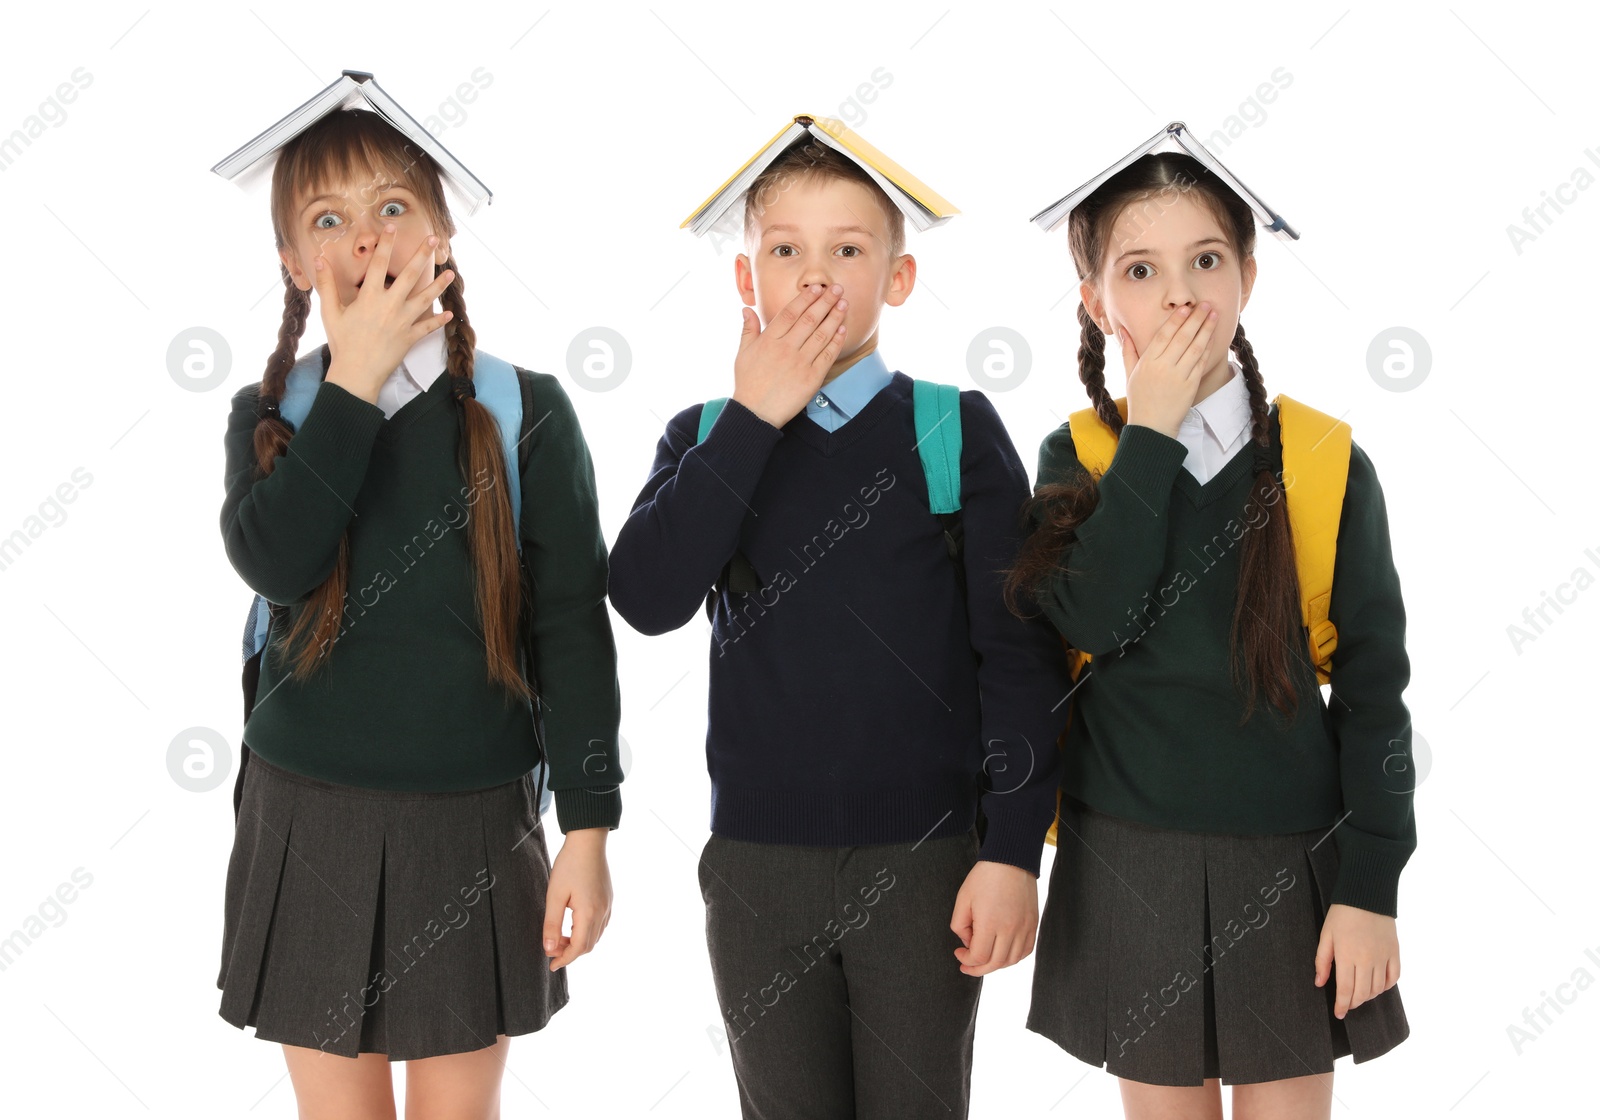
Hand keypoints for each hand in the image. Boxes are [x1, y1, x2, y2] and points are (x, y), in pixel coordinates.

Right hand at [316, 224, 456, 403]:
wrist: (356, 373)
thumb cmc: (342, 342)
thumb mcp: (330, 312)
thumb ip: (327, 284)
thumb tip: (319, 259)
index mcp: (370, 297)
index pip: (379, 264)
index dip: (385, 243)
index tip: (391, 226)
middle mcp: (390, 306)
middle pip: (409, 275)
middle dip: (422, 255)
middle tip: (434, 239)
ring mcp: (403, 322)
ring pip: (425, 299)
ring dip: (438, 285)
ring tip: (450, 273)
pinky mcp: (410, 338)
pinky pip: (427, 327)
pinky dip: (439, 321)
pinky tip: (449, 313)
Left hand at [542, 827, 612, 969]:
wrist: (588, 840)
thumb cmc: (569, 865)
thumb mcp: (554, 895)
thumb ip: (551, 924)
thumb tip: (549, 949)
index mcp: (589, 913)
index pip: (579, 948)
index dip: (565, 959)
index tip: (551, 965)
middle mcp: (602, 912)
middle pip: (589, 945)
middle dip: (571, 952)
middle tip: (552, 951)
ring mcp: (608, 905)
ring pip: (596, 935)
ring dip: (579, 943)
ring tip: (560, 939)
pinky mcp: (608, 898)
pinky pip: (600, 924)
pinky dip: (587, 932)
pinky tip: (574, 926)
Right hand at [731, 283, 849, 427]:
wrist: (756, 413)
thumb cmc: (748, 383)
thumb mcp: (743, 354)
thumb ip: (748, 329)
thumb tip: (747, 309)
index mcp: (769, 340)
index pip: (790, 312)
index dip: (805, 298)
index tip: (816, 287)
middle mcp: (785, 349)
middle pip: (809, 319)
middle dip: (825, 302)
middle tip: (837, 289)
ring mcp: (799, 363)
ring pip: (821, 335)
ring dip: (835, 318)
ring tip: (844, 304)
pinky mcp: (811, 378)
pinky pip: (827, 356)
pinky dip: (836, 342)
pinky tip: (842, 330)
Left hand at [950, 859, 1038, 975]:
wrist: (1011, 860)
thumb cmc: (984, 877)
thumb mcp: (963, 899)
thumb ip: (959, 925)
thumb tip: (968, 943)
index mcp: (990, 923)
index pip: (979, 956)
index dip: (966, 960)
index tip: (959, 953)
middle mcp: (1010, 929)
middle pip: (995, 963)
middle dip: (978, 968)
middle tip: (968, 965)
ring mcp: (1025, 928)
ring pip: (1012, 960)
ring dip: (996, 965)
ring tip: (985, 959)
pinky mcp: (1033, 924)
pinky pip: (1026, 950)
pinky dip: (1014, 957)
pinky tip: (1003, 952)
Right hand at [1119, 302, 1217, 437]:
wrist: (1152, 427)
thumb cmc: (1140, 400)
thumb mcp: (1129, 374)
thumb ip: (1128, 351)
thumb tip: (1122, 331)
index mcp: (1147, 363)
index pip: (1164, 336)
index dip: (1176, 320)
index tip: (1185, 307)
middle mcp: (1163, 368)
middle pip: (1182, 338)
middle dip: (1196, 319)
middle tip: (1206, 305)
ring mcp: (1179, 377)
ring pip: (1195, 347)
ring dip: (1206, 329)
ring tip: (1214, 315)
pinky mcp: (1190, 386)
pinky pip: (1200, 363)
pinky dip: (1207, 348)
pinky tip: (1212, 336)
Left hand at [1314, 902, 1399, 1017]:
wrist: (1366, 895)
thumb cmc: (1342, 914)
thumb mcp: (1326, 935)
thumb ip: (1322, 961)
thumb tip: (1320, 983)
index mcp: (1347, 956)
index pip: (1346, 990)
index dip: (1342, 1005)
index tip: (1339, 1013)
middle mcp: (1367, 960)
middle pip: (1363, 993)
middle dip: (1354, 1003)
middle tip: (1348, 1004)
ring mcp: (1383, 957)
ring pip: (1378, 988)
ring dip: (1368, 996)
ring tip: (1360, 995)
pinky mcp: (1395, 952)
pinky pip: (1394, 977)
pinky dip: (1386, 986)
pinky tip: (1378, 986)